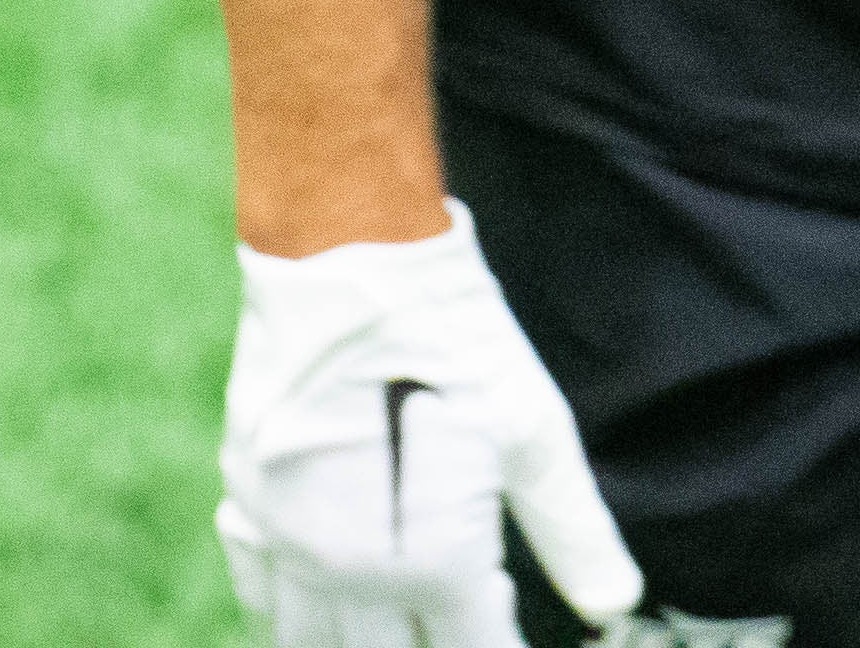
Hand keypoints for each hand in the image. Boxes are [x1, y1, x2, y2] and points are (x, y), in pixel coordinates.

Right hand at [216, 203, 641, 644]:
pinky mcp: (243, 497)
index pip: (468, 647)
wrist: (347, 251)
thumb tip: (615, 602)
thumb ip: (572, 526)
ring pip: (310, 641)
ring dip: (357, 642)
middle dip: (426, 647)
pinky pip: (258, 590)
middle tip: (458, 620)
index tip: (509, 630)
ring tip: (396, 629)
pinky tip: (325, 605)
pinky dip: (291, 612)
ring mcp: (283, 534)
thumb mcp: (531, 425)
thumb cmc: (452, 333)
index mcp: (426, 558)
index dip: (496, 642)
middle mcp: (346, 565)